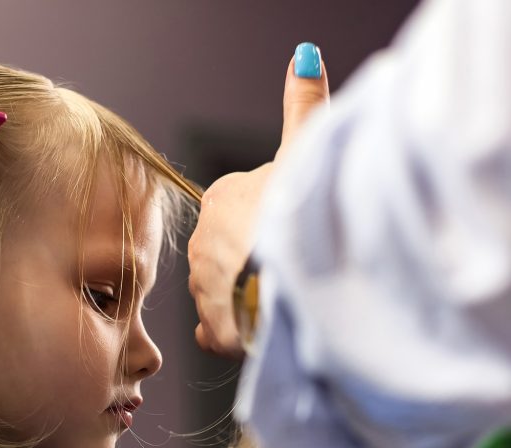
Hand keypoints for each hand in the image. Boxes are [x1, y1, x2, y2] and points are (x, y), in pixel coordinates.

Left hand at [189, 43, 329, 359]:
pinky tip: (256, 329)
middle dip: (254, 262)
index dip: (270, 221)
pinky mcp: (213, 326)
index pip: (239, 208)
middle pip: (230, 252)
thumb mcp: (307, 150)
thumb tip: (304, 54)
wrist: (297, 280)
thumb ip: (304, 105)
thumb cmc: (303, 213)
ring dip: (247, 297)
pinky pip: (217, 330)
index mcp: (223, 197)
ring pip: (224, 291)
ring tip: (280, 300)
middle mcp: (203, 241)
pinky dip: (234, 331)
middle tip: (290, 269)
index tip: (291, 233)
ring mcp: (204, 285)